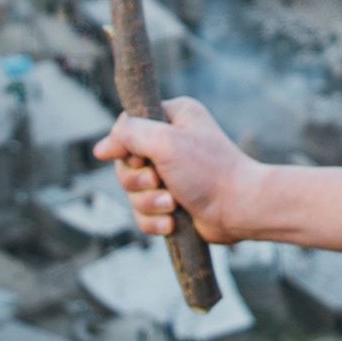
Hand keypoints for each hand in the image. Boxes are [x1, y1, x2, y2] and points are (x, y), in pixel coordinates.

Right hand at [92, 96, 260, 243]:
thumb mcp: (166, 142)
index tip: (139, 159)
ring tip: (172, 205)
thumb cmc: (208, 172)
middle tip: (159, 182)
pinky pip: (142, 214)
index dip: (124, 147)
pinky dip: (154, 221)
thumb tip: (101, 148)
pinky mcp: (172, 202)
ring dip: (148, 203)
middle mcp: (171, 142)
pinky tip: (172, 223)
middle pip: (124, 164)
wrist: (240, 209)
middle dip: (138, 181)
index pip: (128, 126)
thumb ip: (131, 135)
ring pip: (132, 192)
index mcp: (173, 117)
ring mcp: (171, 174)